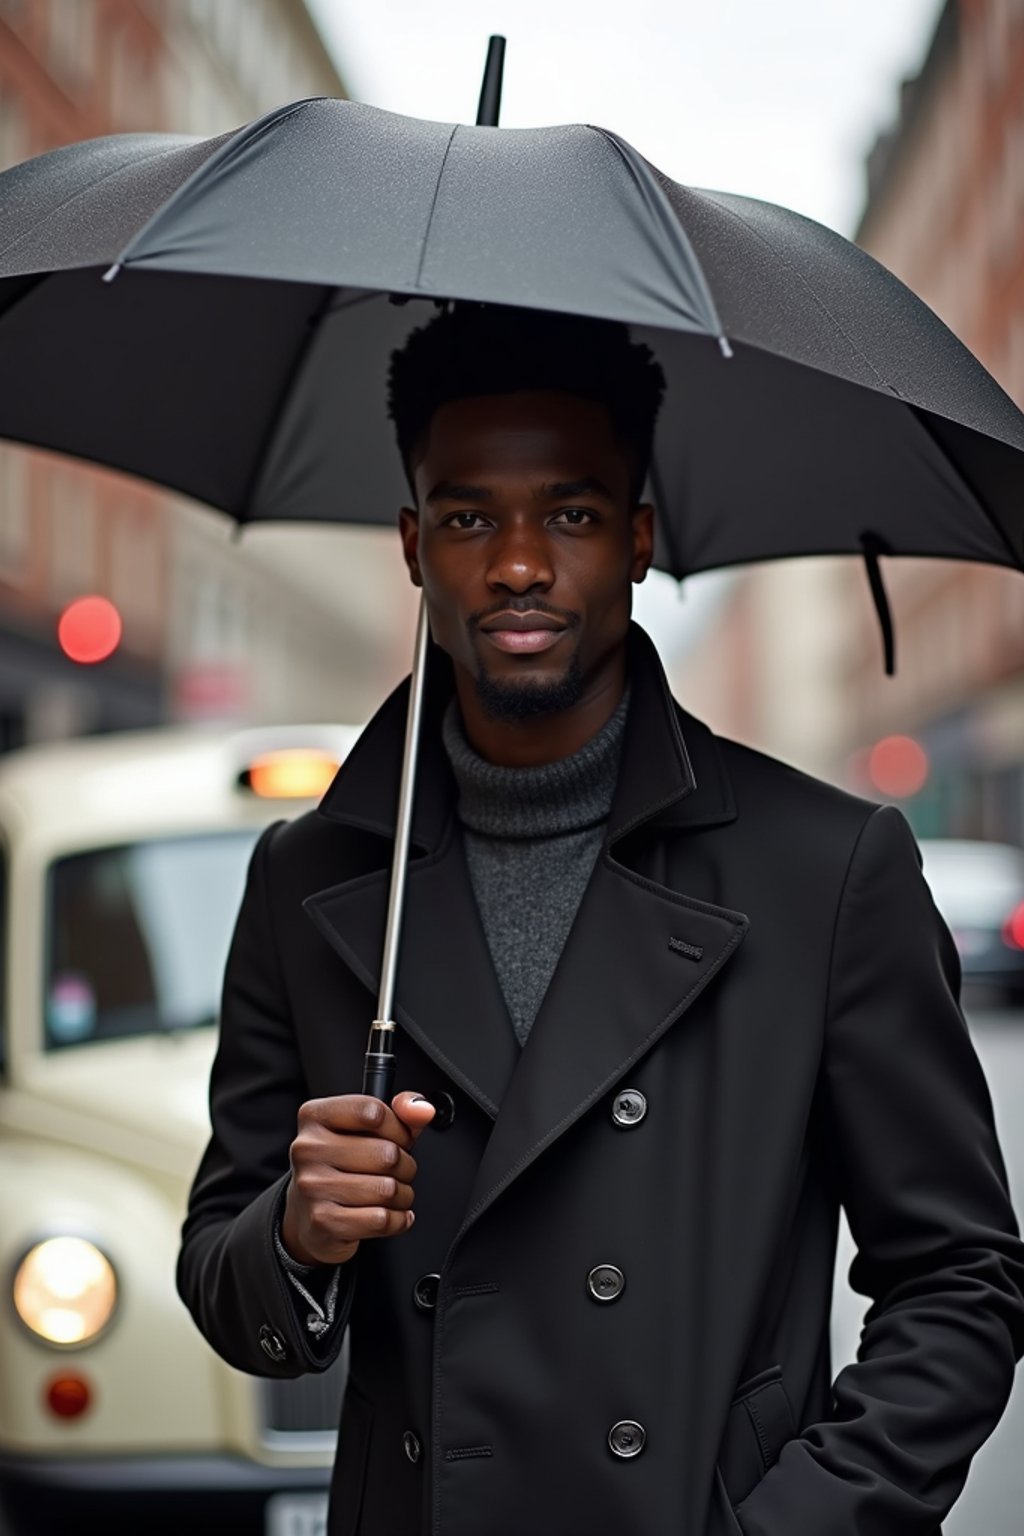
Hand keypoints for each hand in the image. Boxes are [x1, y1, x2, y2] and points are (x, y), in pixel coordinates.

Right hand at [280, 1091, 435, 1265]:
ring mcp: (313, 1186)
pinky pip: (381, 1220)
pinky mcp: (323, 1221)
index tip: (400, 1139)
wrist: (311, 1214)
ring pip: (387, 1189)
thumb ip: (401, 1112)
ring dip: (402, 1195)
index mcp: (315, 1117)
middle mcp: (308, 1149)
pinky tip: (389, 1214)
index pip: (372, 1112)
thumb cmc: (344, 1166)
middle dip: (406, 1166)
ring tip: (391, 1194)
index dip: (399, 1128)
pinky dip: (397, 1219)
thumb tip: (422, 1110)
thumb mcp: (370, 1130)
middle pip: (387, 1154)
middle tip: (397, 1171)